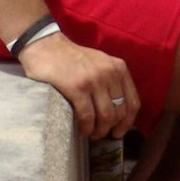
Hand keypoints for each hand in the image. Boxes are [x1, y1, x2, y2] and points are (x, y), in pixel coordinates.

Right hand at [17, 33, 138, 139]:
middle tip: (101, 134)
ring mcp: (94, 80)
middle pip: (120, 112)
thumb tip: (118, 109)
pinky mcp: (77, 88)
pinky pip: (87, 115)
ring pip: (106, 116)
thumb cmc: (73, 58)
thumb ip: (112, 80)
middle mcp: (110, 73)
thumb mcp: (100, 63)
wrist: (47, 46)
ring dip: (99, 130)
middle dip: (111, 128)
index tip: (119, 131)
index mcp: (119, 68)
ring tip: (91, 134)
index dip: (128, 121)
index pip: (133, 102)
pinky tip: (82, 130)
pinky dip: (86, 127)